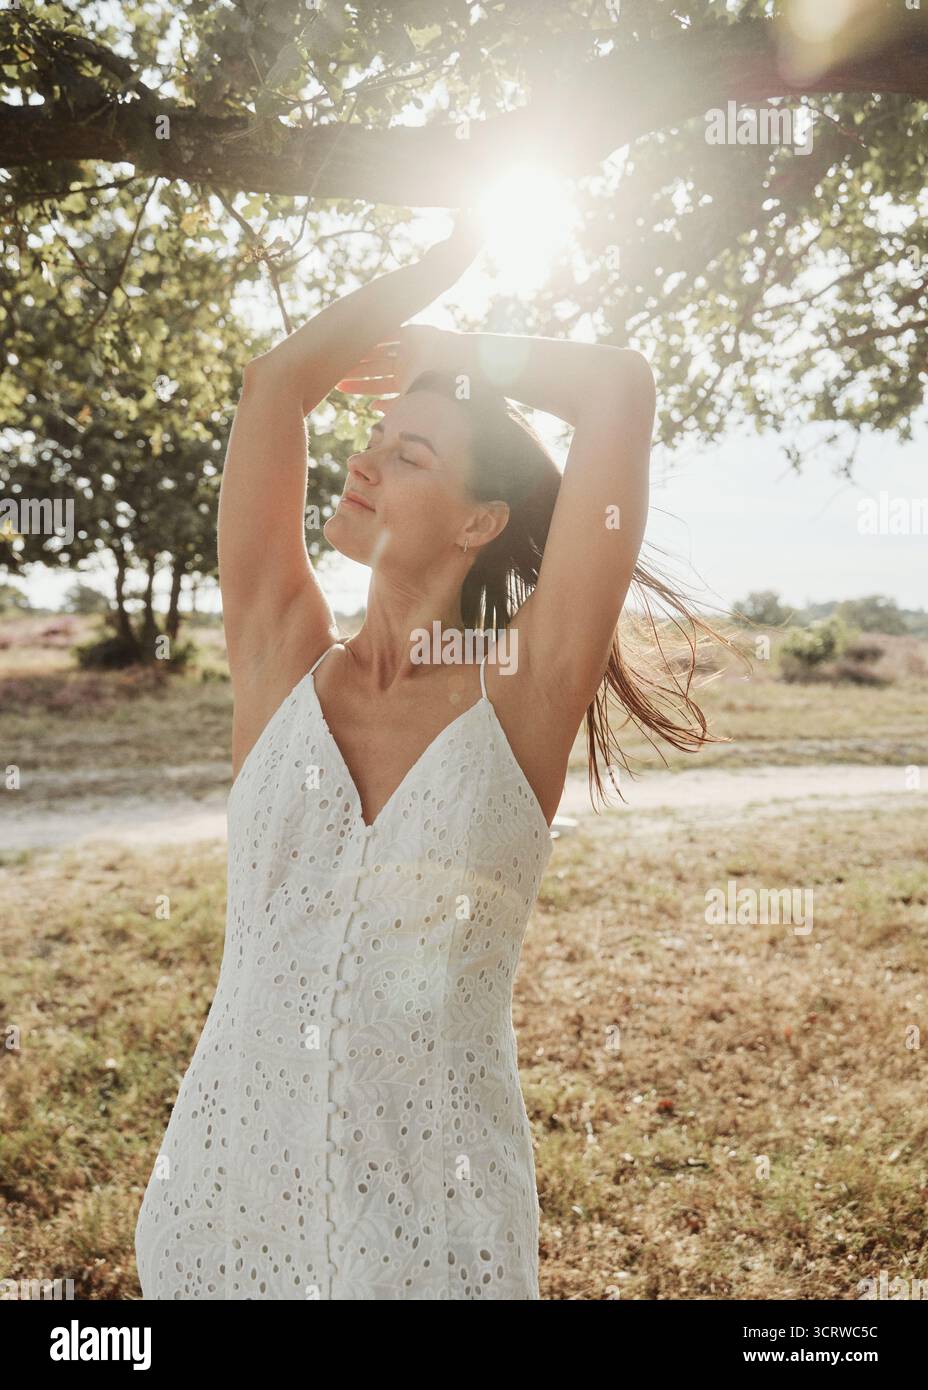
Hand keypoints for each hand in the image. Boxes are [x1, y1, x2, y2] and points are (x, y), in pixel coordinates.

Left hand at [334, 324, 452, 405]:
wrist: (463, 370)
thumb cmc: (440, 391)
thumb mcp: (413, 402)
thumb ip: (394, 406)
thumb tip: (372, 407)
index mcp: (406, 382)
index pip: (377, 384)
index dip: (358, 386)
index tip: (338, 386)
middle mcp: (406, 365)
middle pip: (374, 366)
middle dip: (355, 369)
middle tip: (331, 368)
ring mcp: (410, 349)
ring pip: (379, 349)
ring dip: (361, 352)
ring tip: (340, 352)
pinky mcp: (415, 332)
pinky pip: (391, 330)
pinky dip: (375, 331)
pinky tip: (358, 334)